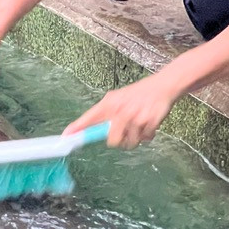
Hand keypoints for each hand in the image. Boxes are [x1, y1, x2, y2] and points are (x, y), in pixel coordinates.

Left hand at [63, 74, 180, 148]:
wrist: (163, 86)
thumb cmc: (138, 94)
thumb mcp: (117, 99)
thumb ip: (104, 114)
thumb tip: (87, 129)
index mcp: (110, 103)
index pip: (89, 117)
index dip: (77, 128)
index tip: (65, 137)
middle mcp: (120, 110)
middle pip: (112, 140)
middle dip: (120, 139)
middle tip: (126, 130)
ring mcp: (135, 116)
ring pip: (130, 142)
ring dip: (136, 137)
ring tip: (140, 124)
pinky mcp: (149, 121)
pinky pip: (145, 139)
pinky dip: (148, 134)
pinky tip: (149, 122)